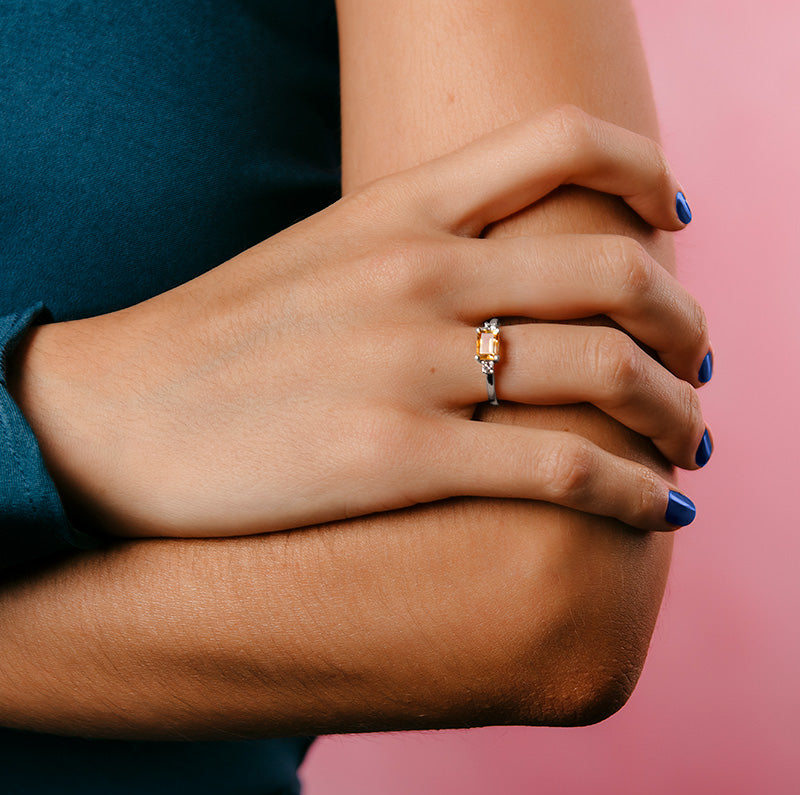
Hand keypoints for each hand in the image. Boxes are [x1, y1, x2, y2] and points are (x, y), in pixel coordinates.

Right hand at [11, 105, 709, 536]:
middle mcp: (419, 270)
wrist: (109, 421)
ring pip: (610, 371)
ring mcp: (410, 364)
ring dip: (679, 414)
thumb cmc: (212, 349)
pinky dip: (635, 493)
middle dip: (689, 323)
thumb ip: (413, 258)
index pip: (564, 144)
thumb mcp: (319, 264)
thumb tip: (496, 288)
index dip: (649, 176)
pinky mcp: (396, 458)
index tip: (680, 223)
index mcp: (399, 209)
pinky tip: (662, 515)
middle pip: (620, 268)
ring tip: (692, 446)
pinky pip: (561, 470)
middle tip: (702, 367)